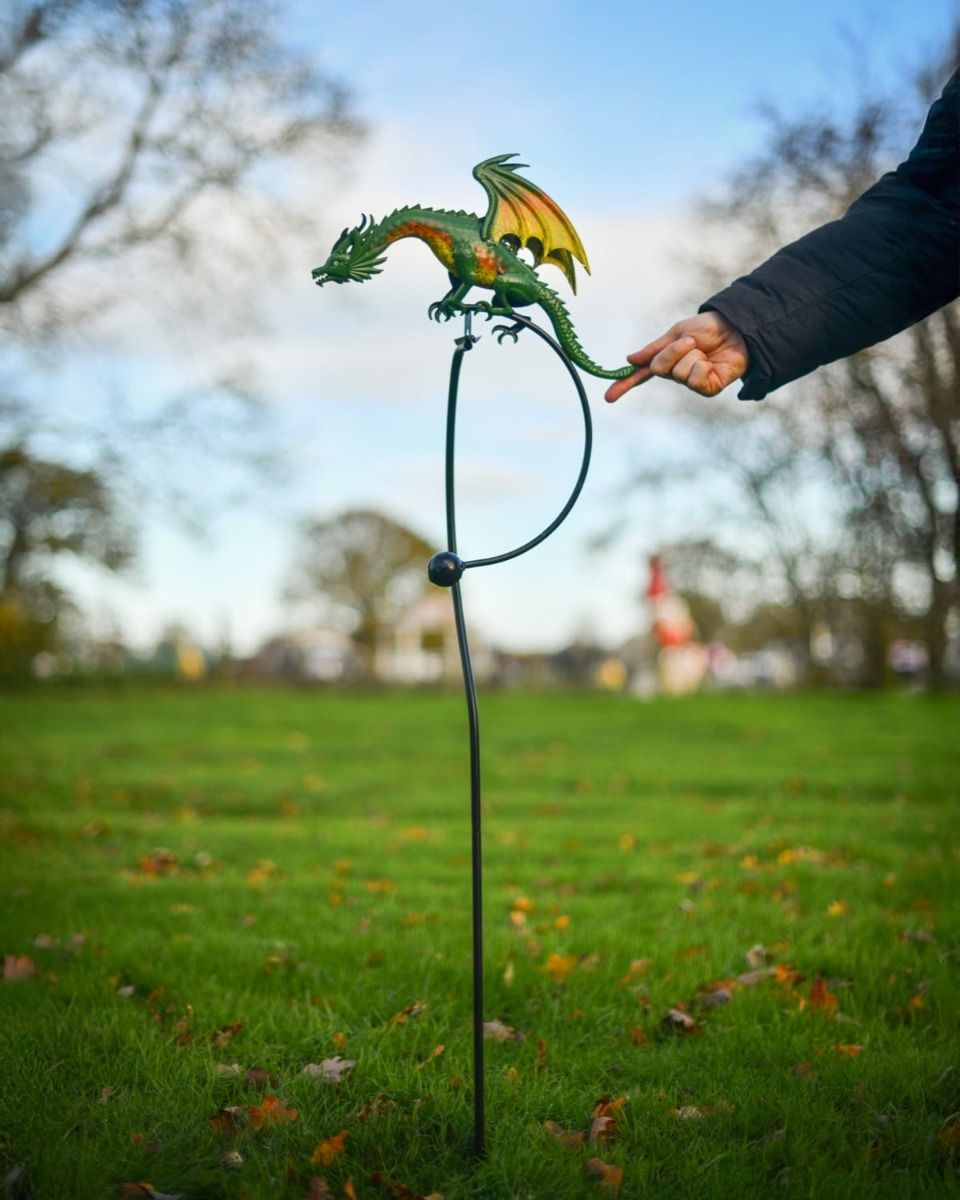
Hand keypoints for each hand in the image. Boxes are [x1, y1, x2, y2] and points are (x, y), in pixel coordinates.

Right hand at [604, 311, 748, 402]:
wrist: (738, 327)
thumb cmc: (709, 329)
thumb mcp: (677, 333)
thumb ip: (654, 349)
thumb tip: (629, 360)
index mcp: (667, 360)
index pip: (642, 375)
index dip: (624, 385)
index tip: (608, 397)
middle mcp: (677, 374)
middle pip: (659, 368)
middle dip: (673, 351)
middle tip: (690, 341)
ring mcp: (692, 382)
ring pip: (678, 372)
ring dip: (691, 355)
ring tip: (705, 350)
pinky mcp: (708, 388)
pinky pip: (694, 379)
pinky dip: (702, 365)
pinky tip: (712, 362)